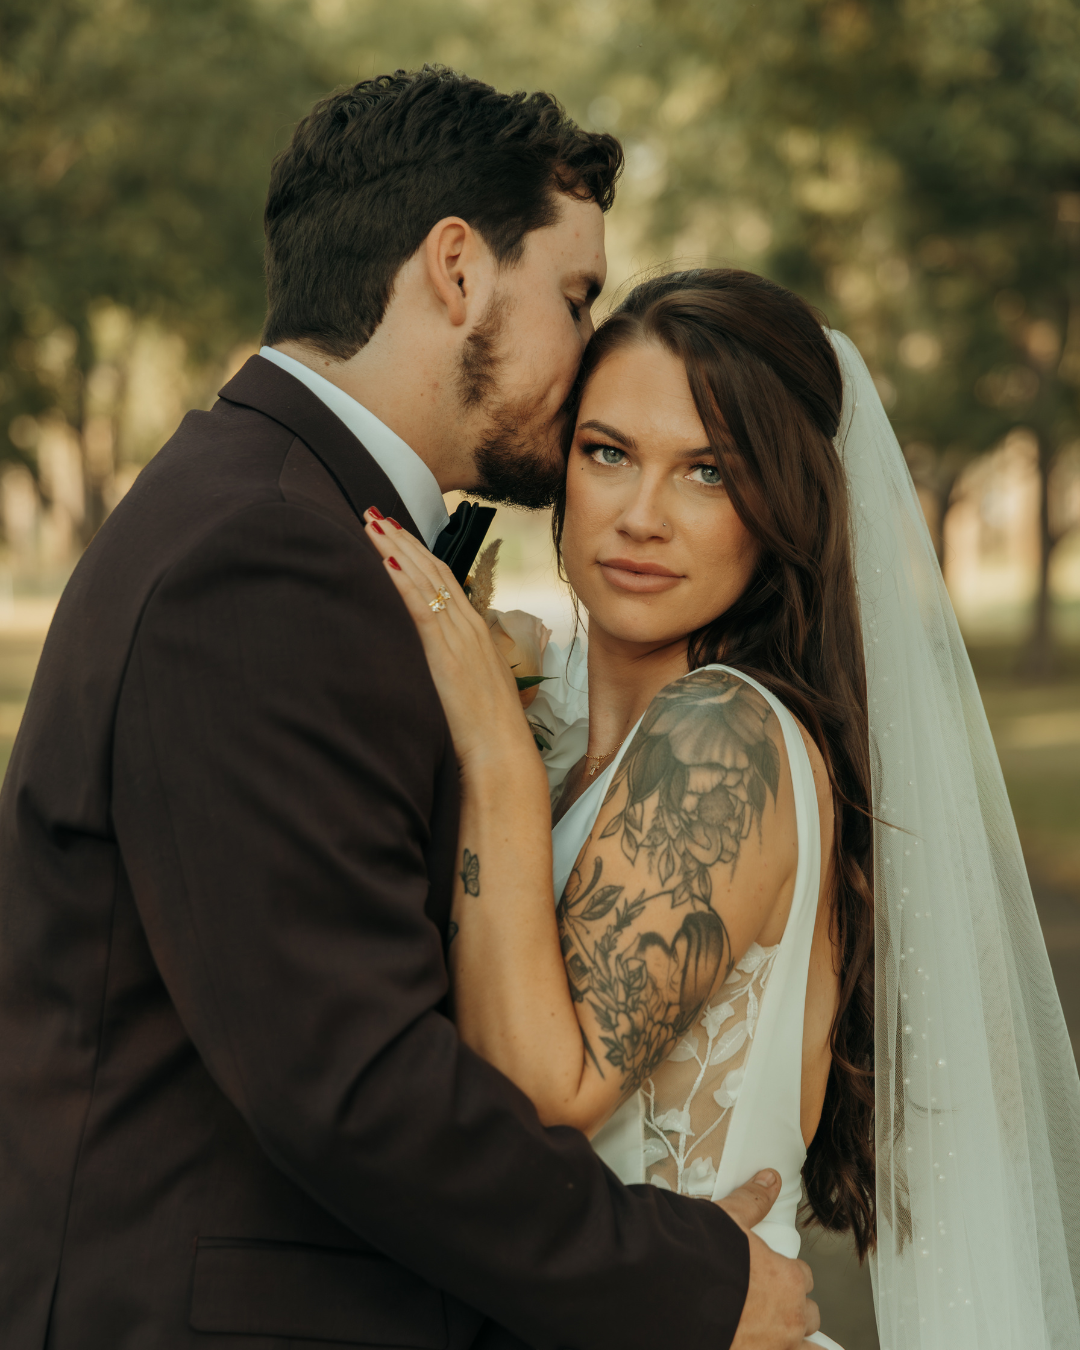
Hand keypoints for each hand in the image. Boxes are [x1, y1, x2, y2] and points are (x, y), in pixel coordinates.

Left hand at [362, 509, 540, 773]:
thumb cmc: (488, 727)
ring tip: (371, 525)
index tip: (394, 532)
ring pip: (426, 582)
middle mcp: (469, 626)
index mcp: (477, 630)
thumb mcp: (473, 683)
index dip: (418, 553)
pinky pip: (422, 610)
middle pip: (433, 570)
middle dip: (402, 540)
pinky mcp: (447, 655)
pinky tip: (384, 563)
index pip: (445, 578)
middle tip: (373, 513)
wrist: (502, 751)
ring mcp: (460, 638)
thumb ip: (456, 661)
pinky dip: (403, 583)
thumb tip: (435, 656)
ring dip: (396, 551)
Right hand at [719, 1170, 820, 1349]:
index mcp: (788, 1280)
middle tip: (767, 1305)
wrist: (672, 1292)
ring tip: (773, 1334)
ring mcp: (773, 1347)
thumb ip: (753, 1201)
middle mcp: (788, 1319)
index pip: (803, 1277)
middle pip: (807, 1316)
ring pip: (806, 1349)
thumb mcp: (729, 1220)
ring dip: (795, 1342)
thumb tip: (770, 1179)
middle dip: (792, 1310)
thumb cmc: (703, 1255)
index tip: (771, 1276)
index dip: (787, 1275)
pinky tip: (753, 1344)